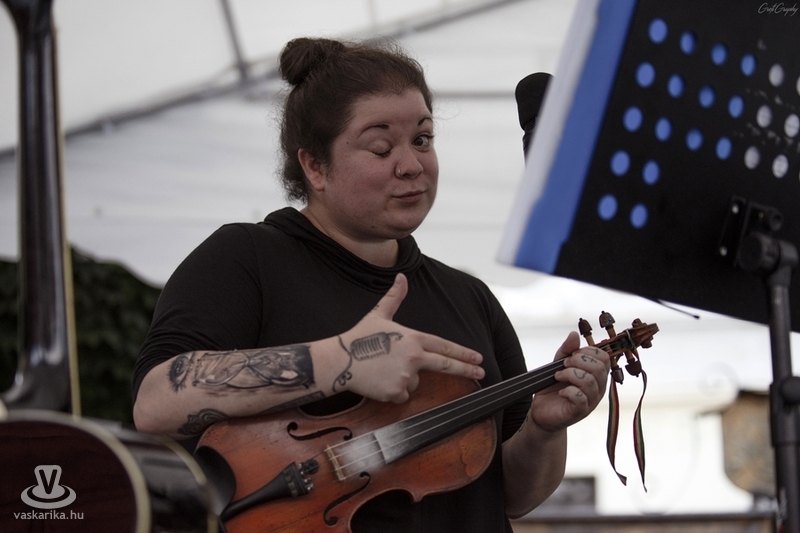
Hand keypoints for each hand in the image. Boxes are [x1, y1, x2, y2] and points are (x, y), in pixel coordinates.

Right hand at [336, 273, 484, 402]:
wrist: (340, 360)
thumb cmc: (358, 337)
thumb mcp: (379, 314)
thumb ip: (394, 297)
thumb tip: (401, 278)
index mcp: (412, 338)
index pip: (444, 345)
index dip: (463, 352)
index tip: (478, 357)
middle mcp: (413, 357)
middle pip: (446, 365)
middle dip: (466, 368)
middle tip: (481, 371)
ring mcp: (406, 376)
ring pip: (415, 383)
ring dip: (405, 379)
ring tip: (384, 369)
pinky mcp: (396, 391)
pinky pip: (402, 395)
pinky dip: (393, 392)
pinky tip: (380, 381)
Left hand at [529, 331, 609, 432]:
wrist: (542, 412)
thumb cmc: (553, 389)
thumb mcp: (558, 365)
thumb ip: (566, 351)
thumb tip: (574, 334)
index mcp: (597, 376)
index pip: (604, 357)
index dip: (587, 351)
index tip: (571, 355)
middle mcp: (598, 388)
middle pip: (599, 368)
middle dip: (578, 361)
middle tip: (564, 365)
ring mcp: (590, 401)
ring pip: (589, 381)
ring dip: (570, 374)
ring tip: (558, 376)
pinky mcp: (579, 412)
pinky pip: (580, 397)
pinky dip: (568, 391)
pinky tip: (561, 392)